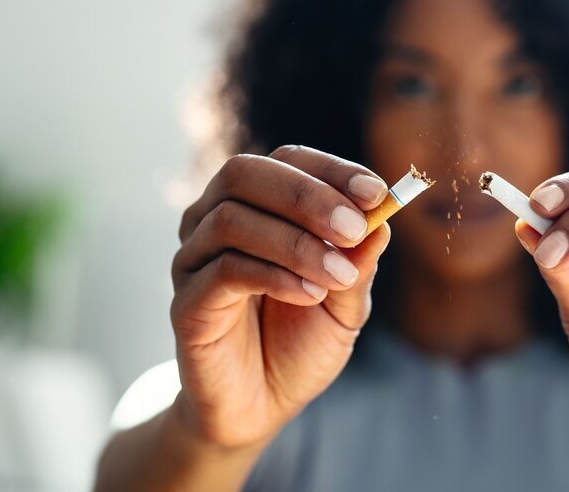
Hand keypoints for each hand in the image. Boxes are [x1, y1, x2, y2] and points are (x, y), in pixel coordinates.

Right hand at [170, 146, 390, 448]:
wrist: (261, 407)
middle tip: (354, 228)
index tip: (376, 193)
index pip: (287, 161)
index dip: (331, 171)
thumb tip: (382, 221)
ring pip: (232, 218)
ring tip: (339, 276)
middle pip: (245, 173)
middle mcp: (215, 221)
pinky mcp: (186, 302)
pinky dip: (274, 275)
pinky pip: (224, 270)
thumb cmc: (300, 345)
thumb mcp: (345, 305)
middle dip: (307, 196)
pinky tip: (309, 295)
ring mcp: (195, 259)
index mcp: (258, 208)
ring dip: (296, 243)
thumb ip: (358, 264)